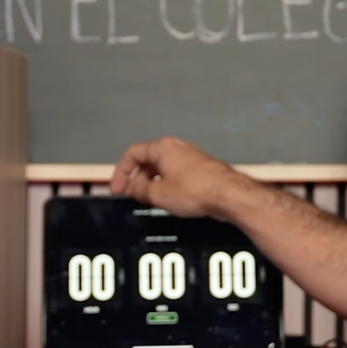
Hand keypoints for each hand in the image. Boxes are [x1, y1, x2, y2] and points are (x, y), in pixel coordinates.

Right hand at [109, 137, 253, 217]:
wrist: (228, 195)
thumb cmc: (196, 189)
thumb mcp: (158, 194)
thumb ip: (139, 191)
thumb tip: (132, 189)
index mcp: (162, 147)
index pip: (132, 154)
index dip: (120, 172)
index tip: (118, 188)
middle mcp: (176, 148)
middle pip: (147, 160)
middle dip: (136, 179)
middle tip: (133, 195)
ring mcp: (189, 158)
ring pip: (162, 168)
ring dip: (152, 184)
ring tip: (150, 200)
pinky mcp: (200, 169)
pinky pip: (176, 174)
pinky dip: (167, 185)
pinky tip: (169, 200)